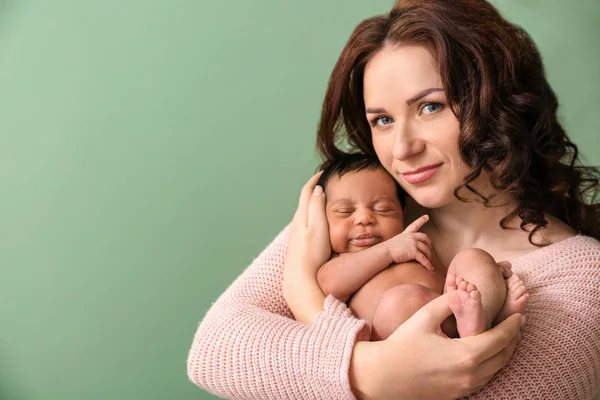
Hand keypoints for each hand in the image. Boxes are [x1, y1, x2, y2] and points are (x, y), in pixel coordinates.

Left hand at [282, 171, 330, 322]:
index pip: (307, 191)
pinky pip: (307, 222)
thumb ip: (317, 208)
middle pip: (305, 200)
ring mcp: (297, 234)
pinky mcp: (300, 244)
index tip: (324, 172)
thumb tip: (318, 189)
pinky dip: (314, 214)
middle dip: (315, 189)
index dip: (315, 180)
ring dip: (314, 202)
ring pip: (306, 212)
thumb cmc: (311, 255)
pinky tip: (320, 221)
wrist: (301, 280)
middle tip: (327, 182)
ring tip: (326, 198)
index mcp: (301, 216)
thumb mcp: (317, 228)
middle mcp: (297, 223)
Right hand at [350, 294, 523, 399]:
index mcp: (466, 354)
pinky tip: (488, 354)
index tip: (520, 314)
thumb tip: (463, 290)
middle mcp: (471, 375)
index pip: (501, 337)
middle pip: (504, 356)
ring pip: (497, 370)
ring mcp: (465, 388)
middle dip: (514, 338)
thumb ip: (448, 301)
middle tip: (517, 323)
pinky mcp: (458, 394)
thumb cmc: (402, 345)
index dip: (513, 324)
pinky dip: (493, 365)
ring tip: (506, 337)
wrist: (383, 376)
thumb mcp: (425, 317)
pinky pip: (485, 379)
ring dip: (505, 352)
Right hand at [382, 214, 433, 269]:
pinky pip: (423, 258)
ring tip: (429, 262)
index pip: (415, 225)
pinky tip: (430, 268)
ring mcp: (413, 243)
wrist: (385, 252)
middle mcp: (411, 237)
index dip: (421, 220)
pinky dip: (428, 264)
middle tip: (429, 253)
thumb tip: (407, 247)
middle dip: (429, 245)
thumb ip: (403, 241)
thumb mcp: (396, 241)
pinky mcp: (413, 251)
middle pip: (425, 238)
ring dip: (428, 256)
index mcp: (406, 234)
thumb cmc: (388, 249)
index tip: (427, 216)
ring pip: (426, 249)